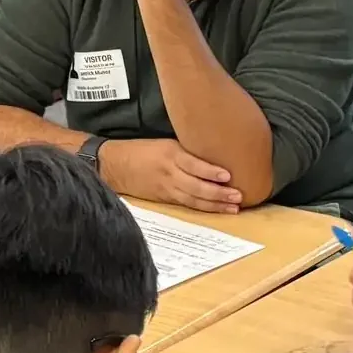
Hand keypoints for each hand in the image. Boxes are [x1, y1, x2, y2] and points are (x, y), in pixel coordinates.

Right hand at [98, 138, 242, 212]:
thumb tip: (214, 151)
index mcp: (170, 154)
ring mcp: (166, 188)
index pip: (193, 164)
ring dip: (215, 205)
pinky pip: (186, 204)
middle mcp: (169, 173)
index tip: (228, 175)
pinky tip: (217, 210)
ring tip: (234, 207)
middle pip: (197, 186)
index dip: (210, 172)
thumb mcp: (164, 143)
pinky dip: (203, 208)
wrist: (115, 165)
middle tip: (238, 196)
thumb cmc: (142, 150)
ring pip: (194, 199)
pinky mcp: (164, 199)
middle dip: (218, 193)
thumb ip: (186, 150)